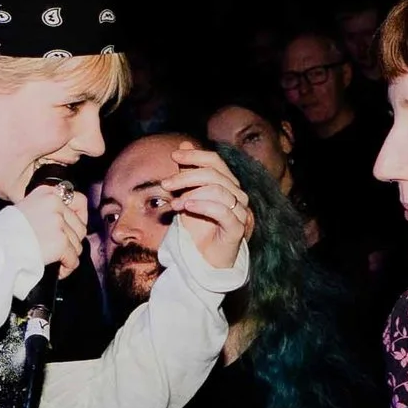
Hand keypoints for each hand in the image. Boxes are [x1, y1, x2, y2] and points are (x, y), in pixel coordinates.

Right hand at [12, 181, 90, 280]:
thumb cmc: (4, 233)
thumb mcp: (25, 209)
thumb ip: (44, 211)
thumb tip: (61, 224)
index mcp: (47, 193)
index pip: (79, 201)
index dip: (80, 218)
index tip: (74, 231)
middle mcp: (55, 204)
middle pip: (80, 227)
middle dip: (73, 242)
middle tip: (61, 252)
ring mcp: (59, 223)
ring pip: (78, 245)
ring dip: (69, 256)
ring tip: (56, 263)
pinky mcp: (61, 242)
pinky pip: (73, 259)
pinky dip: (67, 268)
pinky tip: (57, 270)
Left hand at [162, 147, 252, 269]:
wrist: (205, 261)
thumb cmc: (199, 229)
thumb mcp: (187, 197)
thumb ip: (187, 173)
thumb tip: (183, 146)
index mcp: (228, 185)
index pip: (216, 161)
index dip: (195, 156)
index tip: (173, 156)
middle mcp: (238, 195)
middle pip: (215, 174)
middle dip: (186, 176)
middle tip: (165, 185)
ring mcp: (241, 212)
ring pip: (219, 191)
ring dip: (191, 193)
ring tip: (174, 203)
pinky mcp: (238, 229)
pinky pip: (223, 211)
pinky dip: (202, 206)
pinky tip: (186, 207)